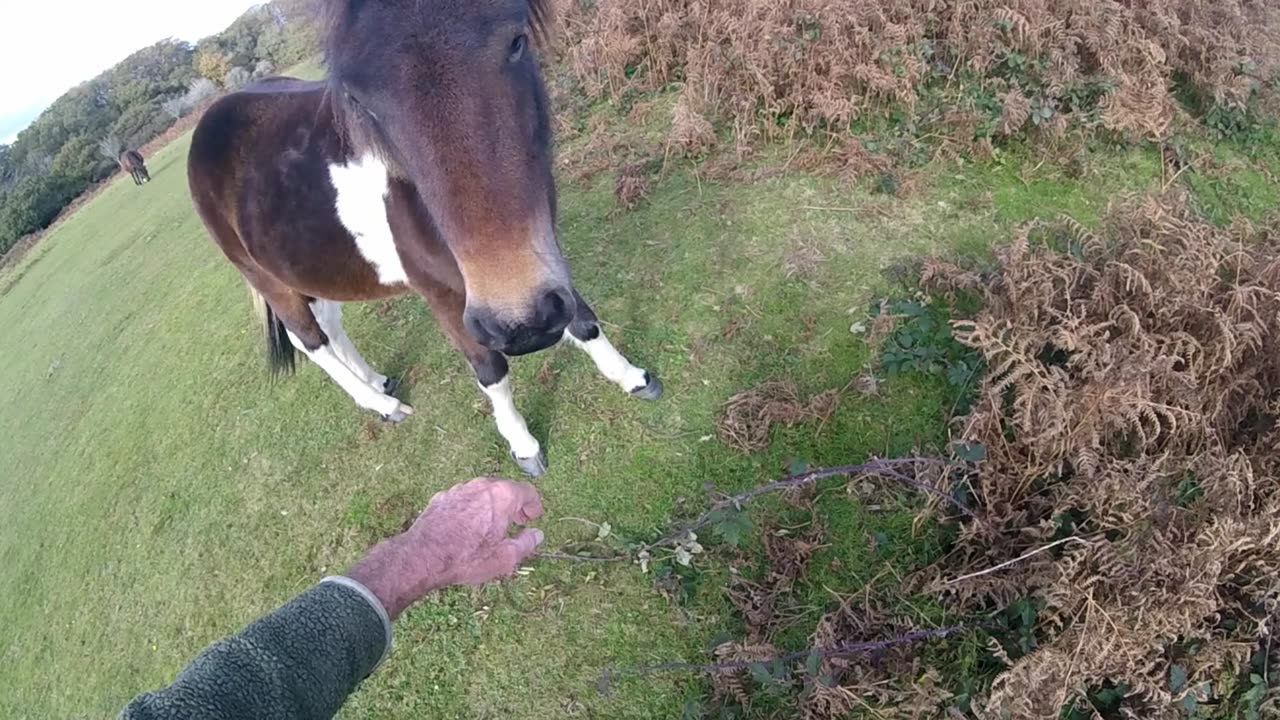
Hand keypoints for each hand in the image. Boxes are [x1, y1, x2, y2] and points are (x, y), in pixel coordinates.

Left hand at [345, 478, 544, 617]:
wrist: (422, 557)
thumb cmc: (465, 558)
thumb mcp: (505, 558)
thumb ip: (526, 544)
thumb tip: (537, 535)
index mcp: (502, 496)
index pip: (527, 492)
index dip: (534, 505)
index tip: (534, 516)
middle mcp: (481, 486)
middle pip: (505, 489)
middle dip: (514, 505)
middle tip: (517, 521)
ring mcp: (460, 490)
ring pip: (484, 493)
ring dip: (493, 506)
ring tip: (493, 526)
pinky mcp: (442, 497)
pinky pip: (465, 500)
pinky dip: (472, 509)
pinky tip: (469, 528)